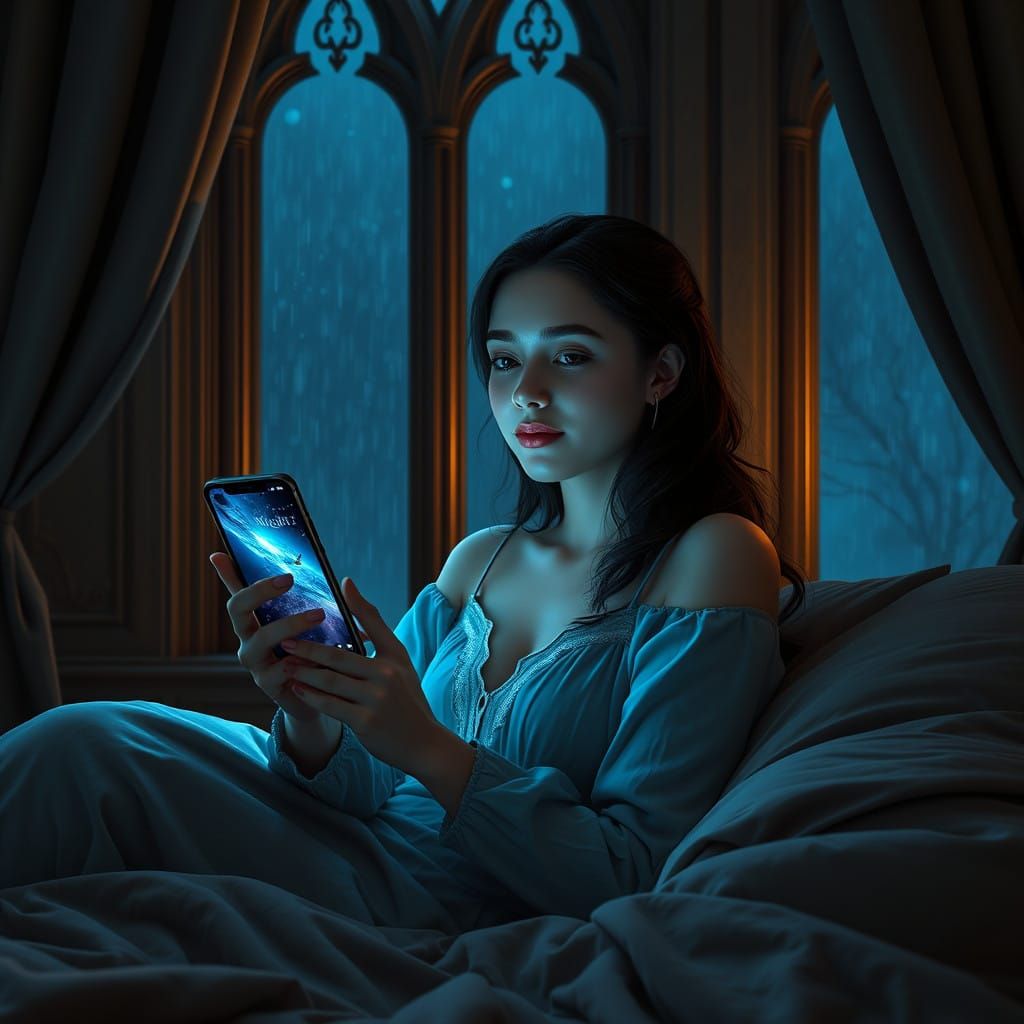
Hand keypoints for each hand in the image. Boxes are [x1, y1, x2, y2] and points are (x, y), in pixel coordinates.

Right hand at [209, 552, 370, 723]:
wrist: (318, 697)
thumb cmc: (313, 652)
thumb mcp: (314, 625)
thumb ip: (318, 605)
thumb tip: (343, 581)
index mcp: (254, 622)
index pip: (237, 593)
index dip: (226, 574)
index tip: (222, 554)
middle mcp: (248, 639)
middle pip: (238, 609)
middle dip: (261, 591)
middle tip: (289, 579)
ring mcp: (256, 662)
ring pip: (263, 638)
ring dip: (290, 623)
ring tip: (318, 614)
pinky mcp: (269, 684)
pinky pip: (281, 669)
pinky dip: (302, 659)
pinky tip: (321, 655)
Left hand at [281, 576, 441, 775]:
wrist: (424, 743)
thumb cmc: (407, 701)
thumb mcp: (401, 665)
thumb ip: (379, 637)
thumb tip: (358, 607)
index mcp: (396, 657)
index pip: (374, 623)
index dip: (358, 603)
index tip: (341, 583)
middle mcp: (387, 674)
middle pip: (338, 656)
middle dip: (308, 648)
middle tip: (284, 640)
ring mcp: (376, 699)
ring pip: (330, 681)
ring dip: (303, 673)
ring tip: (284, 665)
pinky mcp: (365, 722)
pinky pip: (331, 705)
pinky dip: (311, 696)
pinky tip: (296, 688)